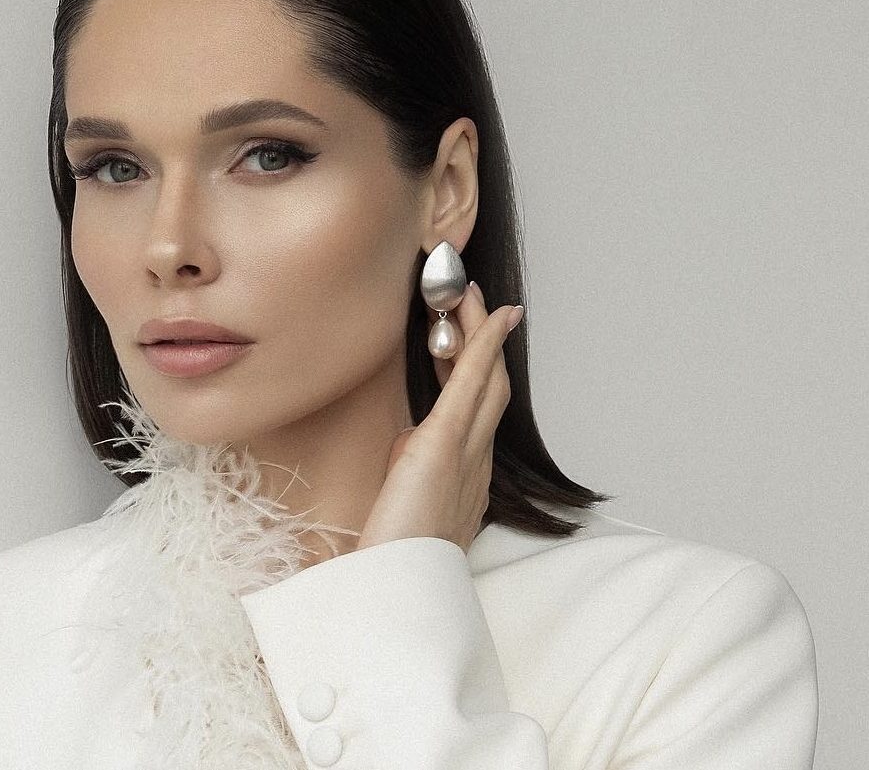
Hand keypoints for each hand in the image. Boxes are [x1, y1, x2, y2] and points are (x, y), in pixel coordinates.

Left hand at [355, 281, 523, 555]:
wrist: (391, 589)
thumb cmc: (391, 554)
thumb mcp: (404, 502)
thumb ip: (414, 467)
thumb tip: (409, 440)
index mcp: (465, 477)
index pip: (476, 411)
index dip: (479, 369)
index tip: (470, 338)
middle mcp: (477, 462)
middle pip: (492, 386)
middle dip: (485, 340)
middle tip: (473, 299)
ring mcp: (467, 452)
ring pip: (488, 378)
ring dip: (482, 331)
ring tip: (470, 293)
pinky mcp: (445, 444)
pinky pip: (473, 384)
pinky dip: (483, 345)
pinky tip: (486, 315)